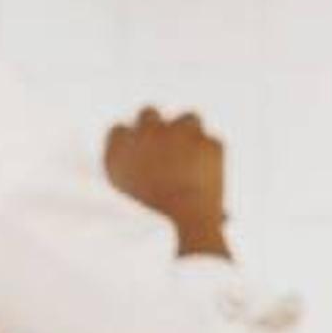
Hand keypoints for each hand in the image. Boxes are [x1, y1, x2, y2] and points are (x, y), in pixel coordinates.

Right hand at [104, 109, 229, 259]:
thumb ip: (128, 175)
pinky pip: (212, 142)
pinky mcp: (209, 141)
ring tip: (191, 156)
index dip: (131, 142)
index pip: (119, 130)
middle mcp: (147, 132)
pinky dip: (211, 156)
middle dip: (156, 127)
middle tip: (164, 147)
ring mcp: (179, 133)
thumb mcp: (123, 199)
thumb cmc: (147, 217)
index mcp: (119, 147)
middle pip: (148, 113)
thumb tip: (138, 170)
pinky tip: (208, 175)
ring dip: (189, 132)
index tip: (138, 155)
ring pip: (188, 118)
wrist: (183, 220)